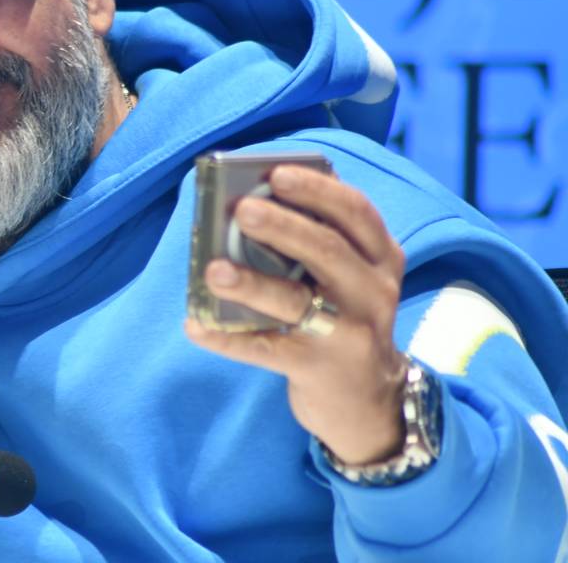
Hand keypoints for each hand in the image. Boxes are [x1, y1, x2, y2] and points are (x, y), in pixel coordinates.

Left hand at [183, 165, 408, 464]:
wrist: (368, 401)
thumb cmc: (343, 317)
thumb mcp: (350, 278)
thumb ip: (316, 243)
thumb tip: (246, 205)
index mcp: (379, 257)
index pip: (357, 213)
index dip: (318, 190)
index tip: (277, 173)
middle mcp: (371, 292)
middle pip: (328, 250)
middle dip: (282, 226)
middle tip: (241, 209)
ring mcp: (349, 333)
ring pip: (296, 302)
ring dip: (251, 283)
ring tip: (212, 269)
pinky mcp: (319, 369)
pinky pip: (266, 349)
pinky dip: (227, 338)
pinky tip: (196, 325)